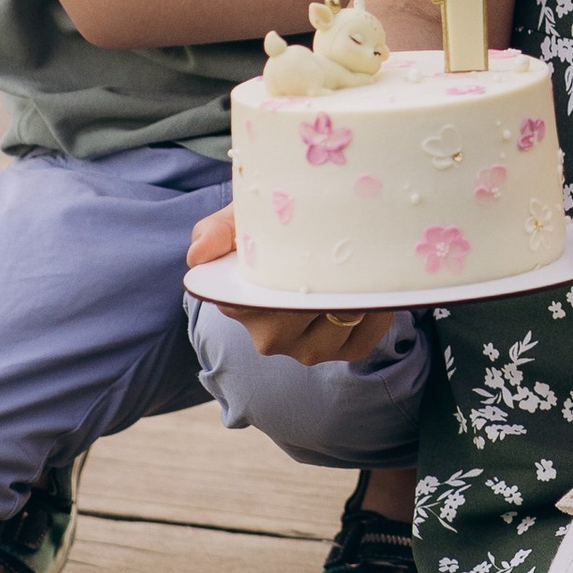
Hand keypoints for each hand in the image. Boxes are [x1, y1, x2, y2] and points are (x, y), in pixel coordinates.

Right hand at [184, 203, 405, 367]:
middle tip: (345, 250)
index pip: (262, 301)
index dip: (287, 279)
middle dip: (327, 286)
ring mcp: (303, 350)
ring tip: (361, 264)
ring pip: (335, 329)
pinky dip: (375, 316)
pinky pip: (362, 341)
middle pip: (303, 316)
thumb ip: (216, 231)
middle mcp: (267, 336)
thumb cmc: (268, 226)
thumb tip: (198, 255)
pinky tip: (374, 290)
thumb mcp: (240, 219)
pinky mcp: (339, 353)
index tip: (305, 251)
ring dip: (355, 298)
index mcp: (237, 304)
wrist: (307, 236)